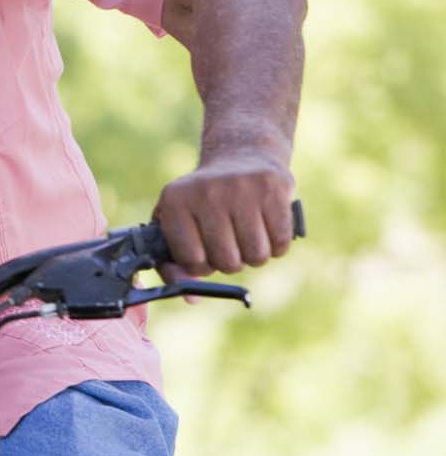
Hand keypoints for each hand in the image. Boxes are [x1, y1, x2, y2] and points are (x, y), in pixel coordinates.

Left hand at [154, 149, 295, 279]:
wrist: (240, 157)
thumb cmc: (203, 203)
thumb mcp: (177, 224)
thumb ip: (174, 265)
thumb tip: (192, 298)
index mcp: (175, 201)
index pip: (191, 261)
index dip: (201, 265)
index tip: (203, 251)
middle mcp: (206, 192)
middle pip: (227, 262)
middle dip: (230, 262)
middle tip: (229, 244)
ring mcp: (240, 188)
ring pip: (256, 257)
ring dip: (254, 256)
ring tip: (247, 235)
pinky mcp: (273, 188)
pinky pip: (281, 244)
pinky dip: (276, 246)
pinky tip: (266, 228)